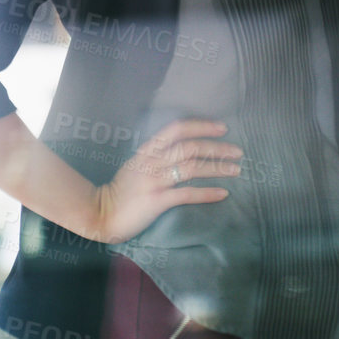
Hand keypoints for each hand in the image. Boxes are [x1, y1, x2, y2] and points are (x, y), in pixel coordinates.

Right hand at [90, 118, 241, 244]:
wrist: (101, 213)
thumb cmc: (121, 190)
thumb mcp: (136, 164)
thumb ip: (156, 155)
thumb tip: (183, 148)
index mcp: (147, 150)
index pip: (177, 129)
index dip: (202, 126)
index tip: (222, 128)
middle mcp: (151, 162)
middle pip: (190, 147)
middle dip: (217, 148)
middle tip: (237, 151)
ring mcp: (153, 181)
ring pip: (191, 168)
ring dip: (217, 168)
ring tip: (236, 170)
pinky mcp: (156, 201)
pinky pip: (186, 194)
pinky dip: (207, 193)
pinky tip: (223, 193)